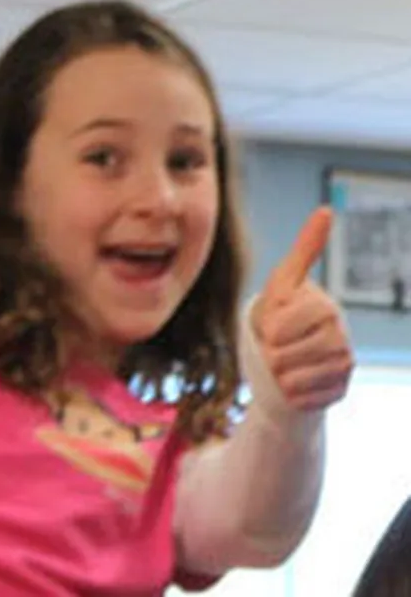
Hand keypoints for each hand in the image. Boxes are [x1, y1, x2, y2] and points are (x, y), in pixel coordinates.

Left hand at [253, 207, 352, 410]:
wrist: (288, 357)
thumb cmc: (280, 316)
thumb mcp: (282, 283)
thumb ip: (303, 249)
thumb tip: (327, 209)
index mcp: (325, 307)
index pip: (277, 328)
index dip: (267, 329)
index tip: (275, 324)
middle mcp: (341, 335)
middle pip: (281, 355)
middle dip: (270, 353)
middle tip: (279, 347)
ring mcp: (344, 365)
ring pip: (290, 380)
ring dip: (278, 375)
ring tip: (286, 364)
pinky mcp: (340, 390)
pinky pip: (301, 400)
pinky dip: (291, 394)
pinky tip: (297, 383)